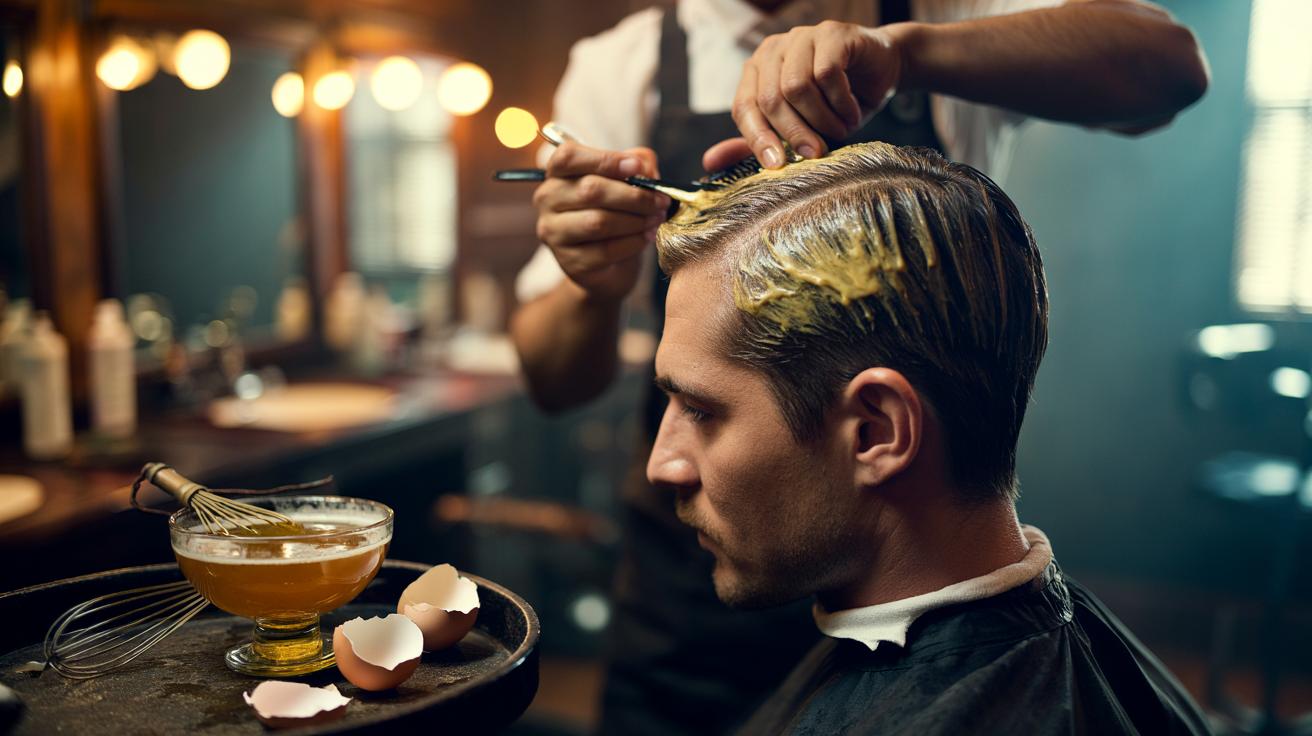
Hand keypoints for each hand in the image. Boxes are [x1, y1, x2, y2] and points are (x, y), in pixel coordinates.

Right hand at [533, 142, 670, 302]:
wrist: (609, 263)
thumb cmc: (615, 211)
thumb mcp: (627, 181)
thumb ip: (637, 164)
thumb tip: (644, 166)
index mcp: (557, 172)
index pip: (569, 157)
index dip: (604, 159)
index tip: (636, 167)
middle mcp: (547, 199)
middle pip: (590, 190)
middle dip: (633, 195)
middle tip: (661, 200)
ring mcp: (554, 232)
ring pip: (598, 222)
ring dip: (636, 220)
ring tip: (657, 218)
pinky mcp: (569, 261)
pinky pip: (605, 250)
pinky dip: (633, 243)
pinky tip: (648, 236)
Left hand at [733, 21, 903, 166]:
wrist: (882, 71)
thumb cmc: (835, 103)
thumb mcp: (796, 129)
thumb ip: (756, 142)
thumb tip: (709, 163)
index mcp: (756, 71)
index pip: (744, 107)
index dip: (758, 139)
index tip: (777, 165)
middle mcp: (773, 50)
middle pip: (770, 99)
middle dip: (794, 133)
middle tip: (816, 152)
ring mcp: (801, 37)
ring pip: (798, 87)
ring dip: (822, 118)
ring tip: (840, 129)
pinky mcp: (832, 33)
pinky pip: (827, 74)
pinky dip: (841, 101)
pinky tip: (852, 110)